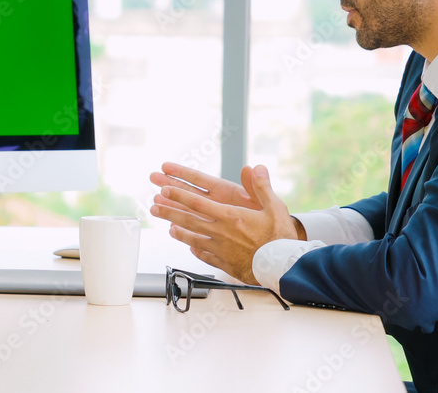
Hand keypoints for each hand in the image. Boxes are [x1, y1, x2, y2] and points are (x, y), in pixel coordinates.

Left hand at [149, 163, 302, 283]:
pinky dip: (195, 250)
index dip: (179, 196)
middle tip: (154, 207)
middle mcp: (220, 232)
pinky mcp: (224, 263)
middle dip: (169, 212)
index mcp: (230, 216)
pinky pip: (205, 255)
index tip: (165, 190)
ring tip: (168, 228)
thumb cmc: (280, 238)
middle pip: (188, 220)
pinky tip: (190, 248)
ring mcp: (220, 249)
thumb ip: (261, 187)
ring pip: (193, 238)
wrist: (284, 268)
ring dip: (178, 232)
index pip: (198, 203)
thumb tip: (254, 168)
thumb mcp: (275, 208)